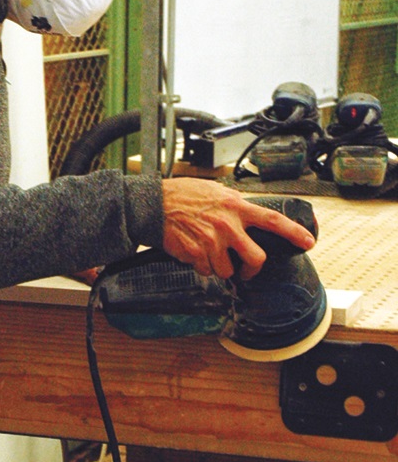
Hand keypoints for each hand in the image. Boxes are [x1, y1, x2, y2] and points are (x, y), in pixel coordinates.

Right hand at [161, 177, 315, 279]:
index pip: (273, 220)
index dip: (294, 232)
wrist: (153, 204)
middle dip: (252, 268)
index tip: (308, 241)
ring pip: (227, 270)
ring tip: (207, 252)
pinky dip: (201, 265)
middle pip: (256, 258)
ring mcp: (212, 241)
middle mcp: (227, 225)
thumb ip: (233, 203)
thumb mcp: (213, 190)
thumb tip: (247, 212)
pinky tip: (193, 251)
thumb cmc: (180, 195)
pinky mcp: (196, 253)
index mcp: (235, 206)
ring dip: (219, 266)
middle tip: (245, 268)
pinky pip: (206, 270)